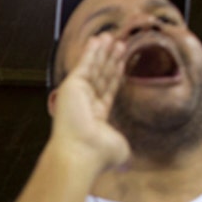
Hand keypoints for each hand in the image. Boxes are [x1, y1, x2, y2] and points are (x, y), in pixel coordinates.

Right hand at [50, 33, 130, 170]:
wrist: (81, 153)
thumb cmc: (99, 155)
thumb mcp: (119, 150)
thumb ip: (122, 146)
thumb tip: (129, 164)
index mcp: (96, 118)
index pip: (108, 92)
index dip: (116, 77)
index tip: (123, 64)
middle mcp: (85, 105)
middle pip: (102, 77)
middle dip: (110, 60)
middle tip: (119, 44)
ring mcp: (78, 94)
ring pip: (94, 68)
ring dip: (102, 52)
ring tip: (111, 37)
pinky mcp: (72, 85)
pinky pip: (85, 64)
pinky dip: (91, 51)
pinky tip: (98, 39)